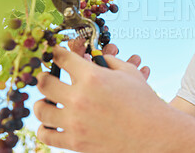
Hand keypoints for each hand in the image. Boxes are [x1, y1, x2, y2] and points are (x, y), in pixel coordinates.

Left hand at [34, 46, 165, 151]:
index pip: (62, 58)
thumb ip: (108, 61)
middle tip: (46, 77)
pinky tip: (51, 122)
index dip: (57, 52)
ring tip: (46, 101)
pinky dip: (45, 127)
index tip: (56, 54)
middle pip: (44, 82)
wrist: (153, 133)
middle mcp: (79, 98)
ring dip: (42, 102)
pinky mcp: (76, 142)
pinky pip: (47, 135)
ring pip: (41, 110)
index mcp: (92, 77)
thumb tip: (90, 58)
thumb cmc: (144, 100)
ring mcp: (75, 122)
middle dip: (43, 76)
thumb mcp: (129, 73)